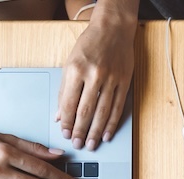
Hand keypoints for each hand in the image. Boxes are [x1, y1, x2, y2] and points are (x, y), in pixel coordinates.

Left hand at [58, 17, 135, 150]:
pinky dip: (111, 123)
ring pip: (102, 112)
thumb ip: (64, 90)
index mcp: (76, 69)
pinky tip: (106, 134)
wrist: (113, 29)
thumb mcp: (70, 63)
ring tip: (91, 144)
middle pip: (85, 110)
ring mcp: (111, 79)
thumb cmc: (89, 45)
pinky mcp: (124, 82)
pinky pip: (117, 107)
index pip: (69, 102)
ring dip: (95, 131)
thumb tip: (60, 114)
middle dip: (80, 131)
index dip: (67, 121)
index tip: (65, 133)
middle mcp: (93, 75)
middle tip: (77, 144)